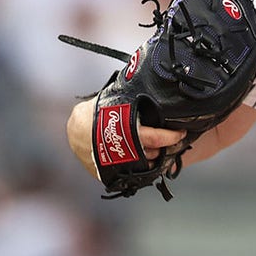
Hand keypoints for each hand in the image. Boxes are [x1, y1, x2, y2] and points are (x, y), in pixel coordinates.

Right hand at [66, 97, 186, 179]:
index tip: (181, 133)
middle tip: (170, 142)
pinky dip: (137, 167)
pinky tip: (142, 159)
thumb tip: (148, 80)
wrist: (74, 127)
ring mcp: (111, 164)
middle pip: (149, 154)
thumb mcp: (114, 101)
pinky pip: (128, 173)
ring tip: (156, 149)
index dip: (170, 136)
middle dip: (161, 149)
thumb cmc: (95, 111)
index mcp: (122, 130)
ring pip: (140, 167)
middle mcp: (117, 150)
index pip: (153, 137)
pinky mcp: (106, 174)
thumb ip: (131, 99)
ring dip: (150, 159)